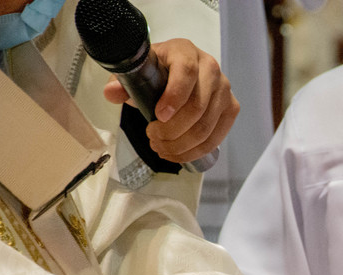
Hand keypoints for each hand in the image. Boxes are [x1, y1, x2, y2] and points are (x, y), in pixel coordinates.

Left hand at [103, 38, 239, 163]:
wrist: (178, 74)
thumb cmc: (159, 72)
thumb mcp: (138, 73)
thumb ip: (123, 84)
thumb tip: (111, 93)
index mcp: (185, 52)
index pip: (186, 73)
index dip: (173, 97)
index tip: (158, 117)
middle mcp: (210, 68)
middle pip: (197, 107)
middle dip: (172, 131)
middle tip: (153, 138)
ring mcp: (224, 90)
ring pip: (206, 126)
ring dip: (181, 145)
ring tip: (162, 148)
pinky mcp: (230, 109)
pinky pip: (216, 137)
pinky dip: (196, 151)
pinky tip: (179, 154)